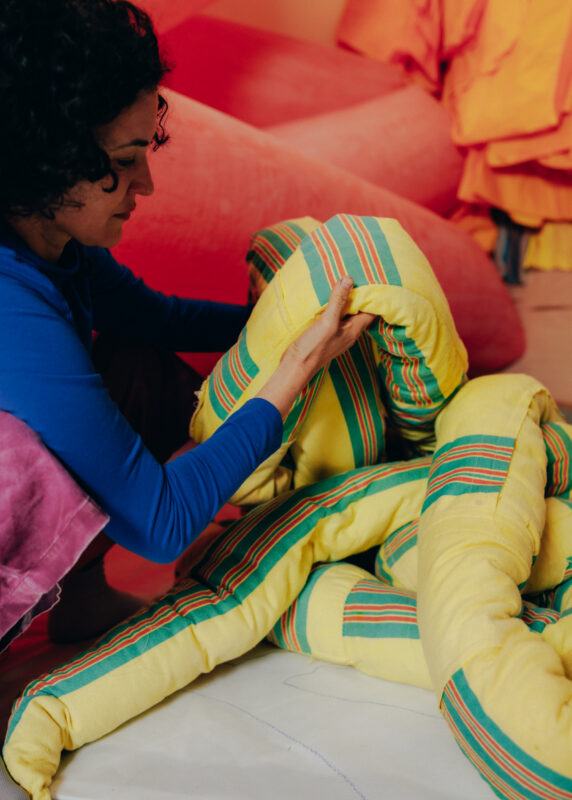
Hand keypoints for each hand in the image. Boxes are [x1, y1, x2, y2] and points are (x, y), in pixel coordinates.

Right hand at [257, 277, 374, 417]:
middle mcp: (349, 333)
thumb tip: (349, 280)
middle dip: (361, 296)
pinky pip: (337, 318)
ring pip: (348, 315)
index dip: (374, 297)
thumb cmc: (313, 347)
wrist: (295, 366)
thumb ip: (338, 301)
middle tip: (359, 277)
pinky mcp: (327, 335)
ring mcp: (338, 335)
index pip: (371, 311)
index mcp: (354, 330)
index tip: (373, 280)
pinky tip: (330, 300)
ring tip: (345, 283)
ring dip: (348, 301)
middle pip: (361, 312)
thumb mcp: (327, 321)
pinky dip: (337, 307)